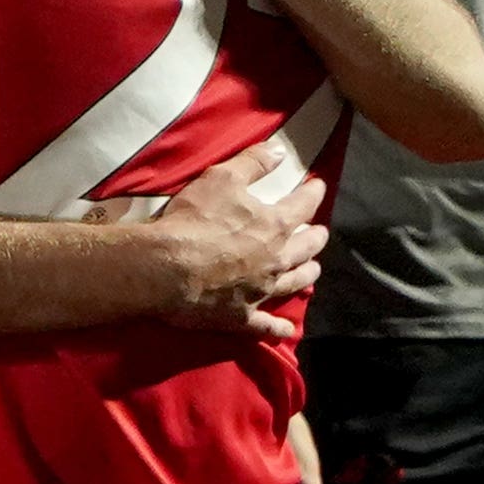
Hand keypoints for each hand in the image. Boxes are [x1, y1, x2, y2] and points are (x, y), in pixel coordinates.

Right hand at [137, 155, 326, 338]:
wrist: (164, 269)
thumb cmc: (192, 221)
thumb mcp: (221, 179)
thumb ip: (253, 164)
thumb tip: (280, 152)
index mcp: (273, 224)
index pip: (303, 205)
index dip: (312, 194)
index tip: (318, 187)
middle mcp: (275, 259)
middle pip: (305, 248)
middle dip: (315, 238)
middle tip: (319, 233)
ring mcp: (260, 290)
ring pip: (293, 283)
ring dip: (306, 275)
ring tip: (313, 271)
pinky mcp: (241, 316)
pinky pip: (265, 326)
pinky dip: (278, 329)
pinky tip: (287, 331)